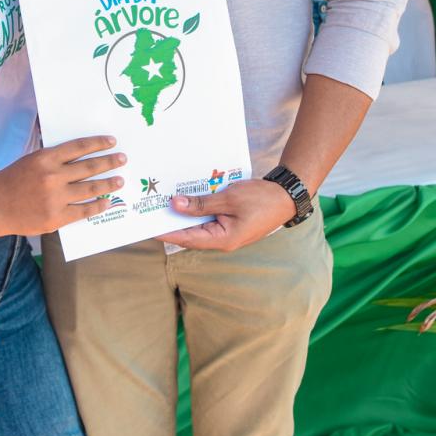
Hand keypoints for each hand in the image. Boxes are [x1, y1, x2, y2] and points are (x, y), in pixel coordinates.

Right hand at [0, 136, 125, 234]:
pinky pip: (83, 210)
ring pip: (90, 188)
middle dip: (109, 162)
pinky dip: (97, 205)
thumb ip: (54, 159)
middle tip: (123, 159)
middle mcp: (53, 176)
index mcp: (46, 158)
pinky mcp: (56, 217)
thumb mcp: (32, 160)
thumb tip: (82, 155)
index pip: (79, 147)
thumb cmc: (12, 180)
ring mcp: (56, 198)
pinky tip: (106, 201)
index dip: (98, 143)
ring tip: (120, 180)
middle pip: (89, 166)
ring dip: (108, 183)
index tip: (111, 141)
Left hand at [159, 177, 296, 252]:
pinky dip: (199, 209)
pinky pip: (210, 218)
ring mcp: (228, 232)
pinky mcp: (231, 223)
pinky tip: (189, 197)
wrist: (286, 195)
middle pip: (191, 233)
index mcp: (222, 239)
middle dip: (173, 222)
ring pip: (200, 225)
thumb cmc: (261, 198)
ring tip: (165, 203)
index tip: (148, 227)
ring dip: (186, 214)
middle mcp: (222, 240)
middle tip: (152, 211)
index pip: (187, 238)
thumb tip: (176, 204)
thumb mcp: (228, 199)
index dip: (166, 232)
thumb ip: (201, 203)